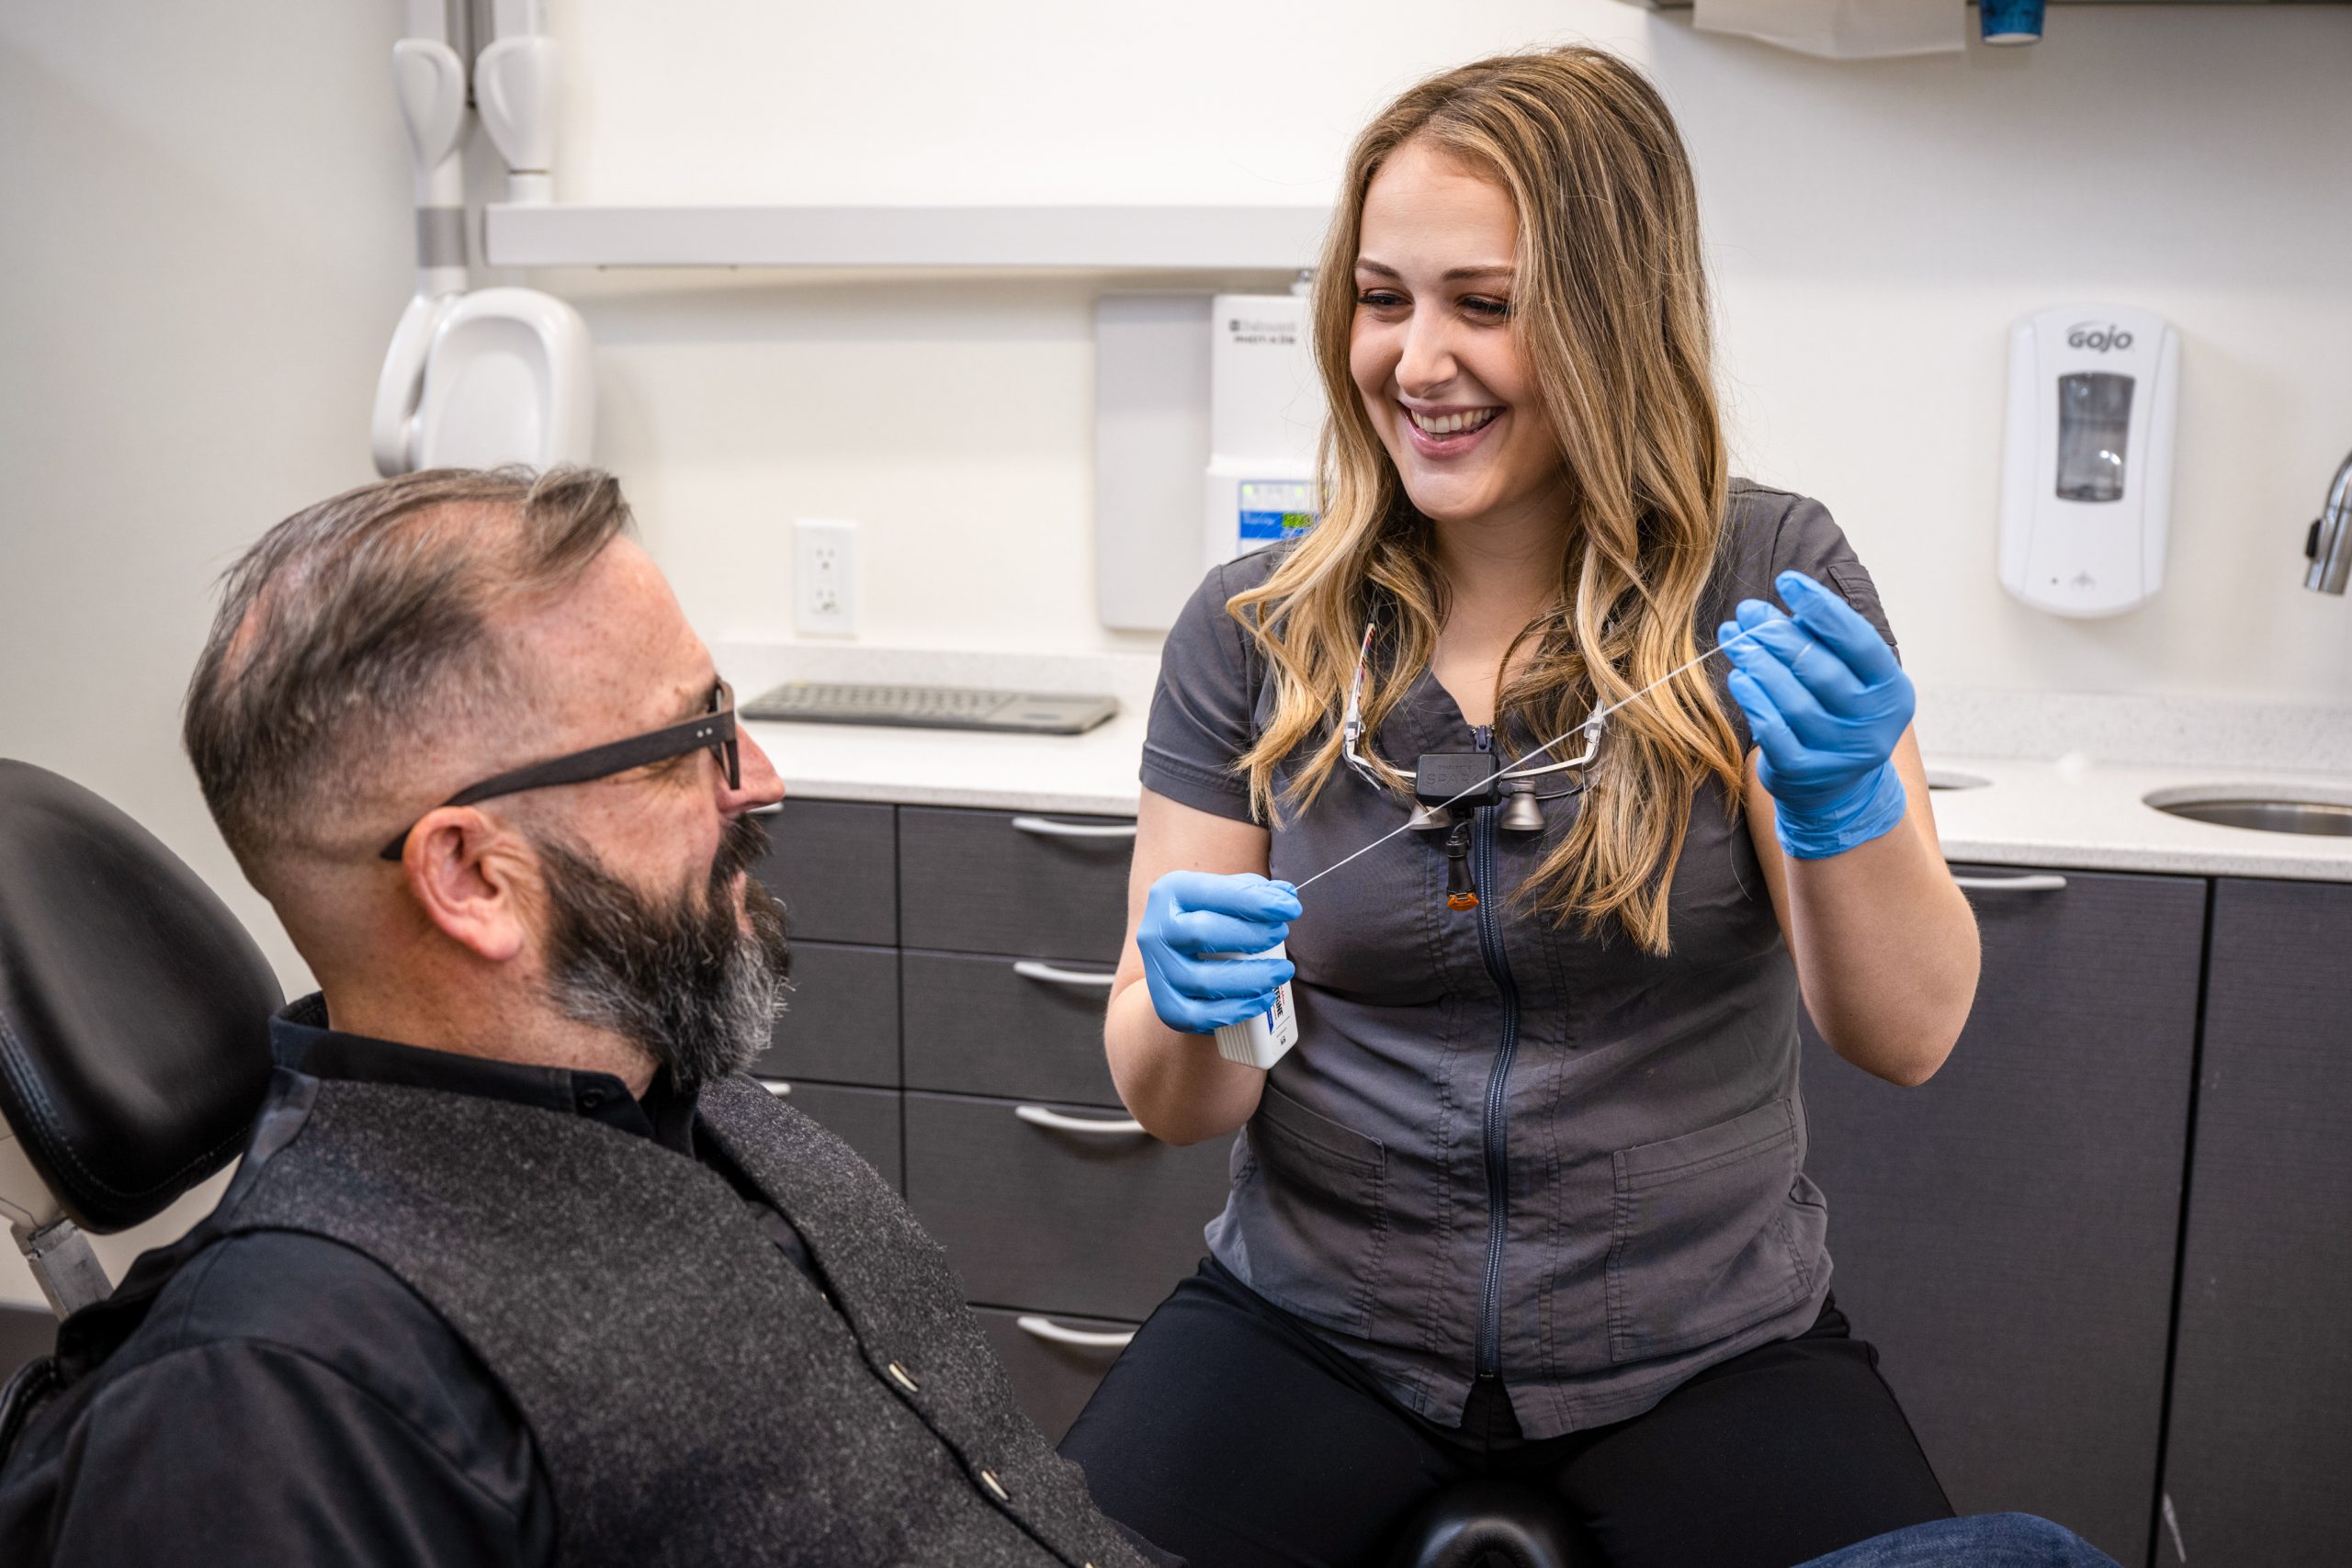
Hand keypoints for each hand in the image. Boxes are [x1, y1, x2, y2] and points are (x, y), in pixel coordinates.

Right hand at [1135, 871, 1299, 1035]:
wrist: (1173, 959)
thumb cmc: (1208, 920)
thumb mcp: (1224, 897)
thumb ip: (1253, 892)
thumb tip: (1286, 895)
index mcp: (1171, 893)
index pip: (1213, 893)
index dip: (1255, 901)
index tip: (1291, 908)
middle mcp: (1155, 930)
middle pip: (1202, 933)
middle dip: (1250, 936)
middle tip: (1281, 935)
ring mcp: (1157, 971)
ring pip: (1203, 980)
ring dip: (1251, 978)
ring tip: (1281, 972)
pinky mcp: (1166, 1006)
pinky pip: (1198, 1015)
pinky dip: (1235, 1011)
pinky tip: (1263, 1000)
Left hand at [1719, 570, 1913, 860]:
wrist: (1837, 787)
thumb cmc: (1837, 713)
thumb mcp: (1847, 676)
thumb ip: (1824, 641)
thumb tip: (1784, 601)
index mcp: (1891, 690)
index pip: (1858, 642)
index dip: (1821, 608)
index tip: (1787, 580)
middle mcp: (1874, 725)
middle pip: (1820, 670)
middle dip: (1778, 634)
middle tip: (1749, 612)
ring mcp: (1841, 754)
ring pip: (1794, 701)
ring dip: (1759, 664)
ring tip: (1736, 640)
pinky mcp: (1806, 774)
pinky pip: (1774, 733)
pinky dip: (1753, 702)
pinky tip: (1738, 677)